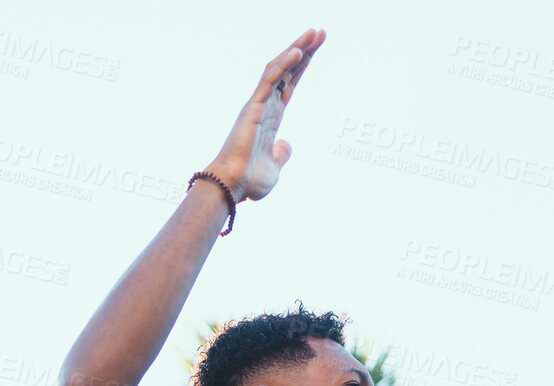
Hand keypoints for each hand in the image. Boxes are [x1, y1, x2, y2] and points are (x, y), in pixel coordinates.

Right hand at [203, 29, 325, 202]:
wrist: (233, 186)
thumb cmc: (249, 182)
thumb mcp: (275, 168)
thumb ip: (282, 154)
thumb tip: (286, 145)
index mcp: (272, 118)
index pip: (289, 84)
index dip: (302, 66)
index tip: (316, 48)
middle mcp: (265, 106)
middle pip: (286, 71)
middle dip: (304, 50)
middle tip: (320, 31)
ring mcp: (258, 104)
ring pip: (278, 69)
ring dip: (297, 49)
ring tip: (314, 33)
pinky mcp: (253, 107)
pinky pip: (270, 80)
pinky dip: (284, 65)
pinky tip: (299, 51)